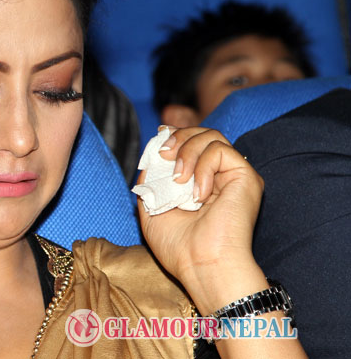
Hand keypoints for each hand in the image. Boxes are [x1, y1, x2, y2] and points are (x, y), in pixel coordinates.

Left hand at [137, 127, 263, 290]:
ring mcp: (233, 176)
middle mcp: (218, 176)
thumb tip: (152, 155)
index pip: (191, 143)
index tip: (159, 139)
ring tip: (179, 181)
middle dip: (178, 137)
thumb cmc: (178, 247)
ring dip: (187, 152)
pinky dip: (203, 166)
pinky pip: (221, 151)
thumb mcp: (151, 208)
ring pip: (212, 136)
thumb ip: (151, 180)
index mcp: (199, 182)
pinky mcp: (246, 177)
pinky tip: (199, 195)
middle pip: (202, 133)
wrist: (201, 265)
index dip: (174, 135)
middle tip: (164, 156)